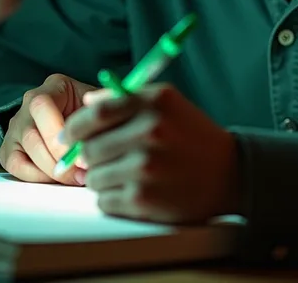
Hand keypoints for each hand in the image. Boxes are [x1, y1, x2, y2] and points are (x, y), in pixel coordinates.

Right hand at [0, 73, 97, 185]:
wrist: (68, 114)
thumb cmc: (87, 109)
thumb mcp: (97, 102)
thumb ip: (106, 105)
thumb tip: (116, 109)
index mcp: (51, 88)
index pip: (43, 107)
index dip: (62, 134)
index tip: (84, 154)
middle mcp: (27, 106)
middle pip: (34, 137)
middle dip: (59, 159)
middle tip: (82, 173)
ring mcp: (16, 128)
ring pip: (25, 156)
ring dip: (52, 172)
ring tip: (76, 178)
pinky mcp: (9, 150)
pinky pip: (17, 168)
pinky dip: (38, 178)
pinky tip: (59, 180)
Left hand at [62, 84, 240, 223]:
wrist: (229, 173)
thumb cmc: (192, 135)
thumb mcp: (166, 102)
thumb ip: (125, 98)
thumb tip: (86, 103)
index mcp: (155, 101)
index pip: (96, 113)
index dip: (75, 127)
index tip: (69, 136)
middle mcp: (151, 130)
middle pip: (89, 147)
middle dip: (92, 155)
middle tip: (110, 157)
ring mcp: (146, 167)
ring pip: (93, 176)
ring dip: (103, 177)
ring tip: (130, 173)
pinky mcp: (143, 199)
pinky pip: (104, 200)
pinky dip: (113, 197)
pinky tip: (137, 189)